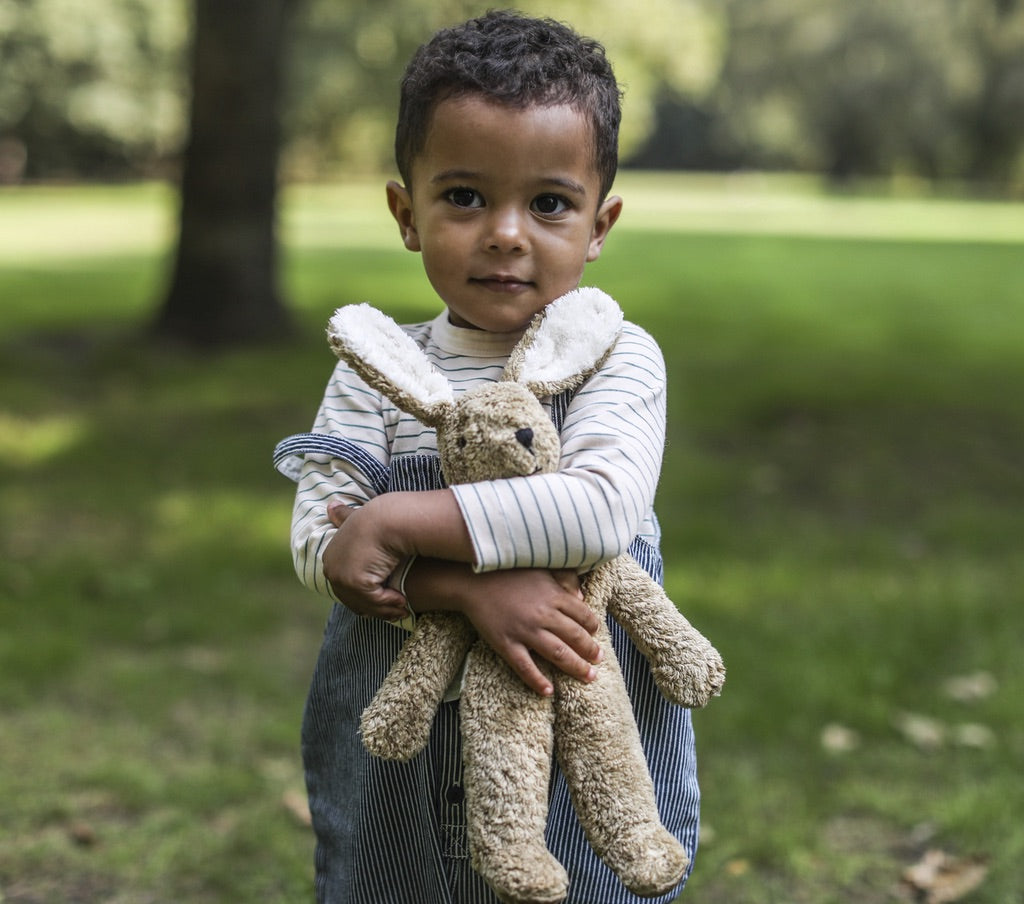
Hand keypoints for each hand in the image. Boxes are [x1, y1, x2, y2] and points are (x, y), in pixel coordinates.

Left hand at [322, 501, 408, 620]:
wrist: (388, 518)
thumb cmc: (377, 517)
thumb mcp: (355, 520)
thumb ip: (343, 517)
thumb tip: (330, 505)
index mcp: (330, 557)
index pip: (345, 585)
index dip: (366, 593)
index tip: (385, 595)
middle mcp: (331, 569)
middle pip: (352, 598)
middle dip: (375, 606)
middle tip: (396, 609)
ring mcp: (341, 576)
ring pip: (365, 603)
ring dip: (385, 608)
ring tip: (403, 608)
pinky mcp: (356, 582)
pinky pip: (375, 600)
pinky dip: (390, 603)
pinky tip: (403, 601)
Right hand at [407, 560, 602, 695]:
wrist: (472, 580)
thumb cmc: (508, 572)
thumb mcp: (540, 568)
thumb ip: (564, 579)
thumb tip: (582, 598)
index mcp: (553, 596)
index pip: (583, 615)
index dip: (593, 627)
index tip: (596, 634)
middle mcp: (543, 615)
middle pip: (575, 637)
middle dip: (590, 651)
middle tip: (598, 660)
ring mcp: (524, 631)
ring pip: (558, 654)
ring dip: (576, 667)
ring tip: (588, 677)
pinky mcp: (506, 644)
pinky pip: (525, 667)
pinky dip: (537, 681)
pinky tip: (548, 691)